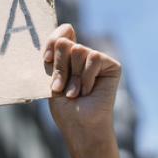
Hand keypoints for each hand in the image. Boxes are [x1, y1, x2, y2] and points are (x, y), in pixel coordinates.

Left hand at [44, 24, 121, 155]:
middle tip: (62, 87)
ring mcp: (97, 60)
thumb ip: (56, 55)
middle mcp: (82, 55)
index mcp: (66, 57)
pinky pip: (93, 57)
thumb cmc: (65, 108)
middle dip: (60, 67)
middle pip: (65, 42)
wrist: (80, 126)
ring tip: (76, 93)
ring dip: (73, 77)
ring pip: (78, 50)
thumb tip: (66, 31)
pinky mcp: (111, 65)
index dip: (51, 42)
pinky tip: (88, 91)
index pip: (61, 34)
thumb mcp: (52, 79)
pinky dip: (87, 77)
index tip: (46, 60)